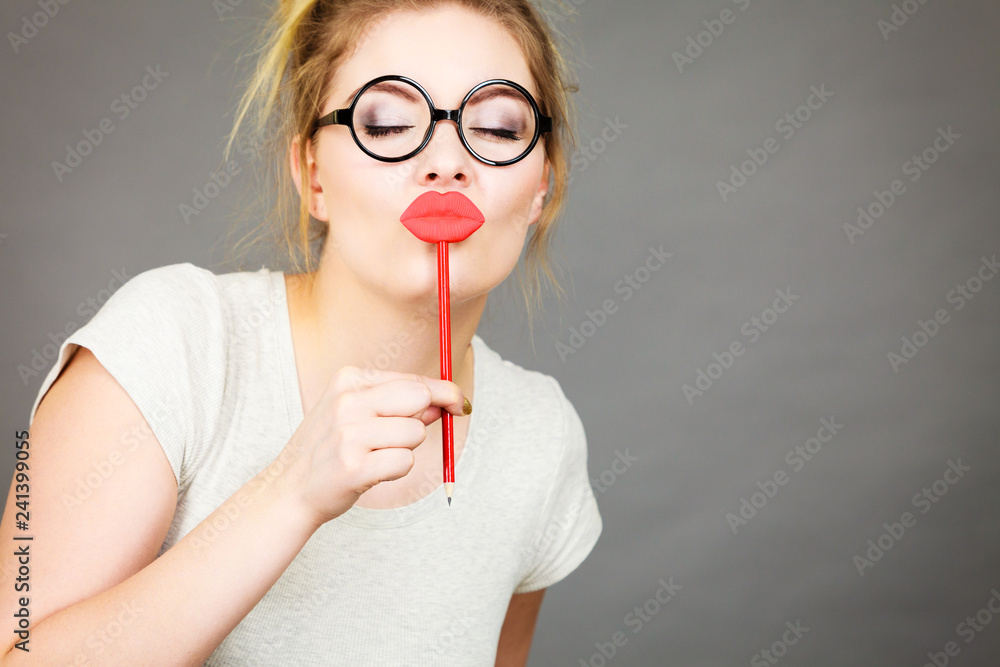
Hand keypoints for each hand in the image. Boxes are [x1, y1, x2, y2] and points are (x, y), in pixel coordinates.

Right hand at [271, 365, 466, 527]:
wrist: (290, 489)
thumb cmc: (330, 449)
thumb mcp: (354, 414)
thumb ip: (398, 405)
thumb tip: (443, 402)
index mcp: (349, 380)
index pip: (413, 380)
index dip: (446, 392)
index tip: (462, 403)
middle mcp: (348, 402)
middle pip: (420, 399)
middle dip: (426, 419)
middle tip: (411, 436)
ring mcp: (350, 434)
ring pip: (415, 433)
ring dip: (405, 449)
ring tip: (375, 456)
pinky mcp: (355, 467)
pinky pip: (405, 462)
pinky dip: (397, 470)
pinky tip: (372, 472)